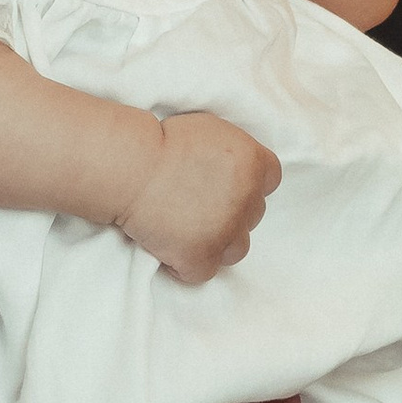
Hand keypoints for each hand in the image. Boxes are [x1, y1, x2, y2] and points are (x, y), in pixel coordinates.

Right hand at [115, 110, 280, 281]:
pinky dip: (187, 264)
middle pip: (251, 215)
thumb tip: (241, 171)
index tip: (225, 183)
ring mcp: (226, 232)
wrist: (132, 168)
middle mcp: (247, 199)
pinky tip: (170, 247)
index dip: (247, 183)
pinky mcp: (201, 258)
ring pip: (236, 248)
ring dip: (217, 241)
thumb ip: (236, 153)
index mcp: (253, 164)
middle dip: (230, 211)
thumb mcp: (212, 130)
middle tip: (196, 203)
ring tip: (187, 229)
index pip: (269, 180)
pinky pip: (203, 272)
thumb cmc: (163, 142)